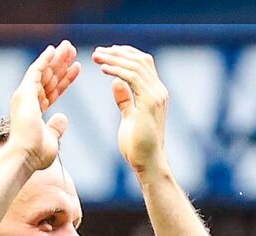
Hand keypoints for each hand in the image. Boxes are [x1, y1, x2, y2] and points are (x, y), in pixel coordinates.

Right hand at [8, 40, 80, 170]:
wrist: (25, 156)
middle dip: (61, 64)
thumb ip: (56, 127)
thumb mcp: (52, 139)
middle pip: (49, 78)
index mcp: (34, 111)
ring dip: (56, 58)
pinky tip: (53, 50)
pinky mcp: (24, 92)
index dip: (66, 80)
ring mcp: (25, 96)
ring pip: (44, 72)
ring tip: (69, 47)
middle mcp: (28, 101)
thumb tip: (63, 118)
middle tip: (72, 50)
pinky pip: (36, 71)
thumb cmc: (36, 154)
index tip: (77, 68)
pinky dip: (44, 59)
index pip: (53, 91)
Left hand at [93, 45, 169, 174]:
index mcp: (155, 94)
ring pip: (136, 66)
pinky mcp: (149, 103)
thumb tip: (116, 83)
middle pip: (140, 60)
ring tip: (96, 57)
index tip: (106, 53)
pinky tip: (103, 69)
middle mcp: (159, 92)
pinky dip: (117, 70)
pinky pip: (132, 78)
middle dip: (117, 53)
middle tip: (97, 52)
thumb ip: (125, 100)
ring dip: (114, 59)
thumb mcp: (129, 117)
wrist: (148, 163)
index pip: (143, 63)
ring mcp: (156, 96)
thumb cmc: (138, 146)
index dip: (125, 54)